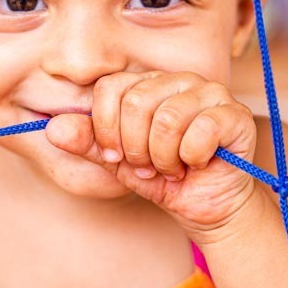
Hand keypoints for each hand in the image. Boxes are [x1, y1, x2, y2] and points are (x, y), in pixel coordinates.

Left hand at [46, 72, 257, 242]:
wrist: (207, 208)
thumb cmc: (163, 179)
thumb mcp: (117, 163)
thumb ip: (87, 143)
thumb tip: (52, 128)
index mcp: (147, 83)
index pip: (109, 88)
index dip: (105, 129)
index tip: (116, 157)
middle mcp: (179, 79)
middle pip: (136, 103)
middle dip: (134, 148)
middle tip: (148, 166)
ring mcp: (210, 92)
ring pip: (167, 119)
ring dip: (163, 158)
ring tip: (171, 168)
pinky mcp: (234, 114)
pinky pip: (199, 132)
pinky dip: (191, 159)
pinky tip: (197, 165)